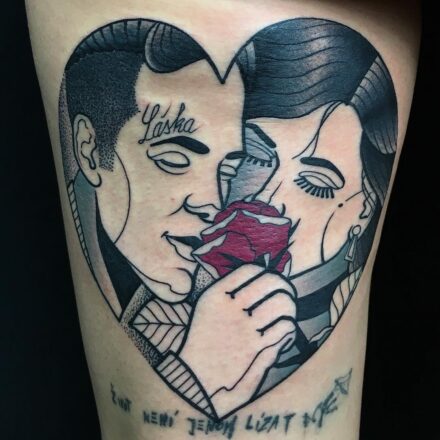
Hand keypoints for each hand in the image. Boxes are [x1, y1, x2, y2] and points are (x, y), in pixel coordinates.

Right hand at [178, 264, 296, 416]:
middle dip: (284, 287)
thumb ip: (228, 289)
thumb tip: (262, 275)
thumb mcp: (207, 305)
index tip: (270, 282)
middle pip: (272, 282)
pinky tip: (284, 334)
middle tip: (285, 296)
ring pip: (283, 303)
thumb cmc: (204, 337)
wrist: (195, 374)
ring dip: (290, 307)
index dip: (266, 273)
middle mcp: (231, 306)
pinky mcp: (254, 346)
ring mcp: (243, 326)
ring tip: (286, 315)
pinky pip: (285, 327)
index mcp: (217, 293)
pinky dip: (289, 328)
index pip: (251, 269)